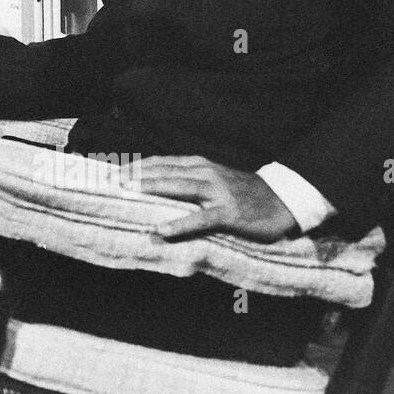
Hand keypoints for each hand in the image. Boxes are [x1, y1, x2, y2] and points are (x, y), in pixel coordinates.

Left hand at [125, 155, 298, 241]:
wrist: (282, 199)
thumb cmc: (241, 191)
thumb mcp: (212, 177)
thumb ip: (188, 178)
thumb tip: (155, 183)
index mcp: (199, 165)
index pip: (161, 162)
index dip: (136, 165)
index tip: (113, 171)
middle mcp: (205, 174)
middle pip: (164, 172)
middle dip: (136, 175)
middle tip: (112, 181)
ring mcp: (217, 193)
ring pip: (179, 188)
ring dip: (152, 188)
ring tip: (128, 192)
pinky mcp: (228, 213)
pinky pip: (200, 219)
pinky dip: (180, 224)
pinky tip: (163, 230)